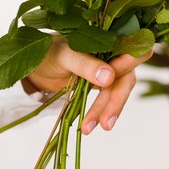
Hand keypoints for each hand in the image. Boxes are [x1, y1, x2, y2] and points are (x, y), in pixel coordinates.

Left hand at [26, 37, 152, 134]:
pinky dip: (97, 114)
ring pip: (115, 93)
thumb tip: (109, 78)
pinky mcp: (101, 86)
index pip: (132, 51)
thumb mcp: (65, 56)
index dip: (126, 66)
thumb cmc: (49, 52)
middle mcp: (114, 54)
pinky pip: (106, 101)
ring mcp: (109, 71)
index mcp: (110, 38)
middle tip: (106, 123)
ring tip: (88, 129)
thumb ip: (86, 65)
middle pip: (126, 78)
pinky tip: (87, 126)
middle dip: (116, 101)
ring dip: (105, 112)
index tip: (108, 81)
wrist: (36, 66)